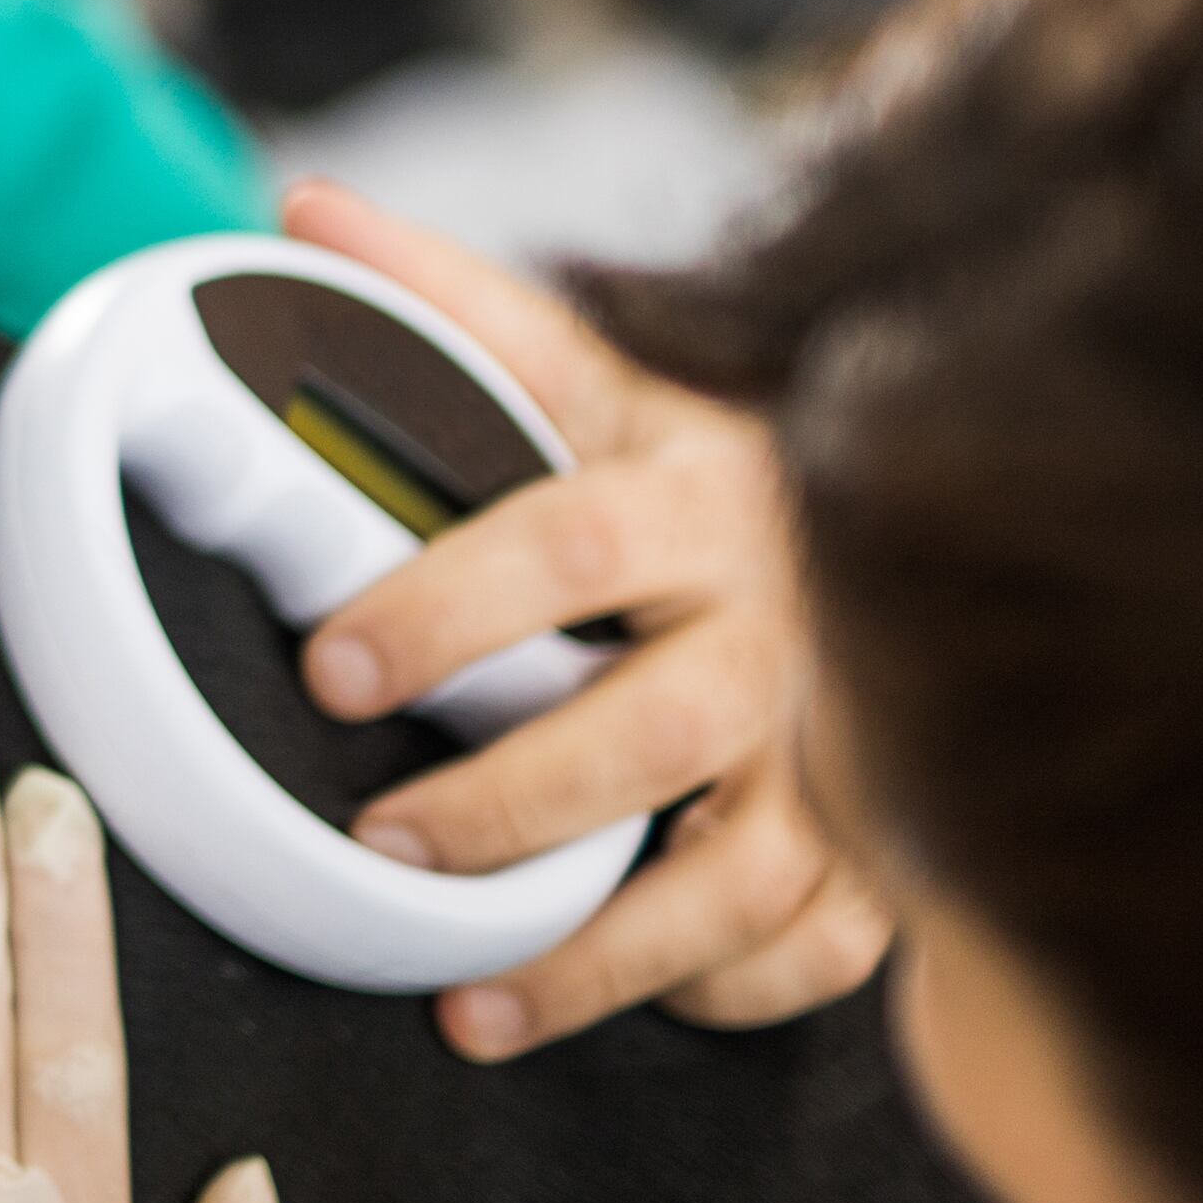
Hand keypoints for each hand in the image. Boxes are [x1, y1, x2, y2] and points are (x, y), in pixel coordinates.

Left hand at [282, 182, 890, 1060]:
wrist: (898, 543)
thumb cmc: (697, 476)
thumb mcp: (594, 379)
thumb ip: (456, 306)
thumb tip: (304, 207)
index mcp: (702, 492)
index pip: (572, 543)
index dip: (451, 606)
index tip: (334, 666)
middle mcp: (782, 625)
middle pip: (657, 726)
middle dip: (512, 798)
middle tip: (385, 837)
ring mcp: (845, 750)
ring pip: (741, 876)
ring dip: (600, 949)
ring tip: (468, 993)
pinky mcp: (881, 853)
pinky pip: (815, 951)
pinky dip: (724, 989)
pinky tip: (621, 995)